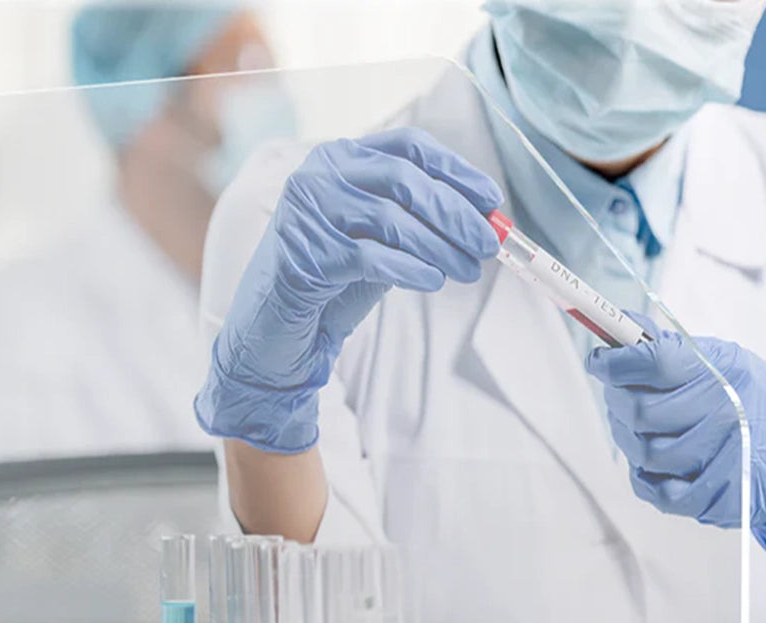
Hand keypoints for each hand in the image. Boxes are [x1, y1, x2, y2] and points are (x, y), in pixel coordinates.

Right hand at [195, 127, 502, 453]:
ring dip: (440, 247)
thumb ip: (415, 224)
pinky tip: (433, 281)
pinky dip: (409, 268)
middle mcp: (320, 175)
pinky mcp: (306, 253)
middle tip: (487, 243)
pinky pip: (372, 256)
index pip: (408, 147)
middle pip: (404, 180)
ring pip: (392, 219)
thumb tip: (477, 223)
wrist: (274, 332)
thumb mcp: (377, 243)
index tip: (491, 200)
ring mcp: (308, 212)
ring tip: (467, 270)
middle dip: (454, 213)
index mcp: (340, 159)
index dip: (456, 171)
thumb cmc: (329, 286)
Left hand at [586, 322, 765, 567]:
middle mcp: (725, 414)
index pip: (655, 362)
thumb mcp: (726, 362)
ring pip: (642, 450)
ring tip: (642, 429)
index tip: (599, 360)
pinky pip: (651, 488)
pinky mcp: (711, 498)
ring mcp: (720, 459)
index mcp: (725, 373)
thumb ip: (671, 350)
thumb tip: (620, 327)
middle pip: (638, 410)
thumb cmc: (755, 404)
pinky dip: (644, 475)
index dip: (616, 362)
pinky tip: (657, 462)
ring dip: (630, 439)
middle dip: (617, 402)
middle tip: (619, 394)